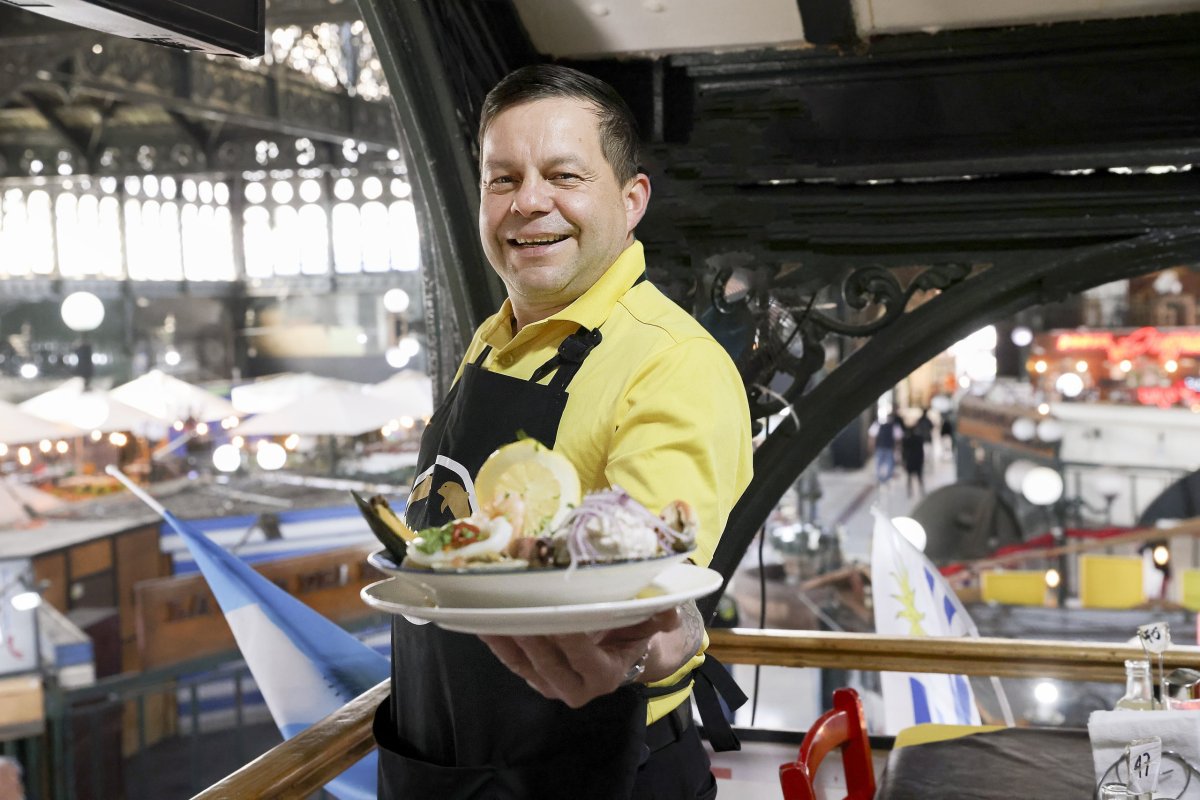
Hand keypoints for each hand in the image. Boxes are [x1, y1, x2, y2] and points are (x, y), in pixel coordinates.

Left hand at [480, 608, 679, 707]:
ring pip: (526, 665)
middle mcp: (577, 689)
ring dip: (507, 640)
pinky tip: (484, 622)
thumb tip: (667, 611)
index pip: (585, 656)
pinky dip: (498, 643)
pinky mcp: (534, 679)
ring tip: (492, 615)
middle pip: (549, 663)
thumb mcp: (646, 624)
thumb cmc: (630, 633)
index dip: (570, 638)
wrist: (616, 654)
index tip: (556, 616)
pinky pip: (513, 663)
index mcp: (606, 675)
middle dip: (532, 637)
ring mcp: (552, 686)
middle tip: (516, 611)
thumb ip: (656, 616)